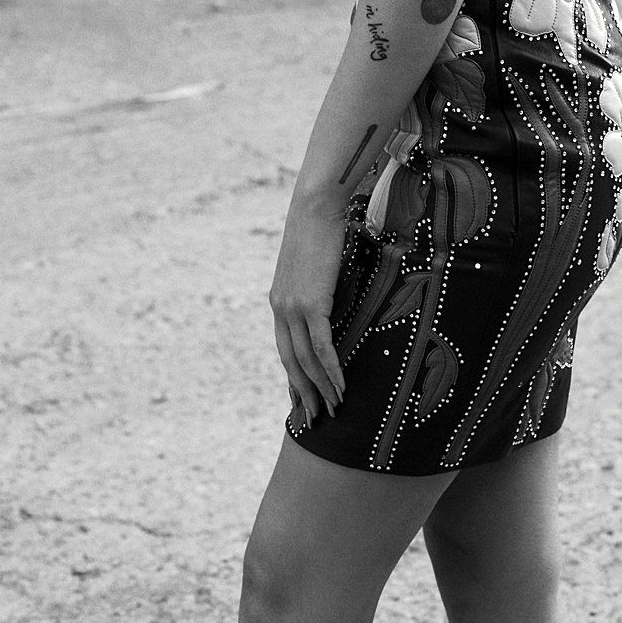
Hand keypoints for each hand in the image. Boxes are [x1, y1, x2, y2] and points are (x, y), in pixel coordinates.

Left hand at [268, 194, 347, 427]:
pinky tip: (342, 386)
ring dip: (322, 387)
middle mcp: (281, 308)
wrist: (316, 205)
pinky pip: (322, 346)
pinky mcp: (311, 303)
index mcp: (280, 300)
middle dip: (305, 392)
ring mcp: (294, 307)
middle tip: (317, 417)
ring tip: (335, 409)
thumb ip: (320, 285)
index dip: (294, 376)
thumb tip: (336, 297)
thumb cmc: (321, 226)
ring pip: (306, 360)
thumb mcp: (316, 263)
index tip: (303, 398)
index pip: (285, 348)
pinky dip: (332, 369)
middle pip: (291, 361)